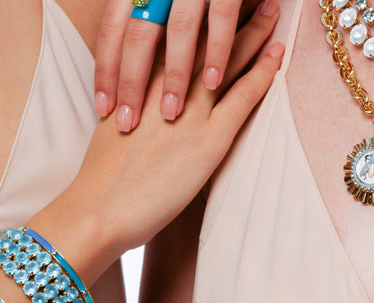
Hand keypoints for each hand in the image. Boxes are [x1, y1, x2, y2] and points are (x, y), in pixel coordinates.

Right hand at [46, 3, 281, 263]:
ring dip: (251, 33)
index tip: (203, 3)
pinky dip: (261, 74)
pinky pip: (241, 98)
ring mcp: (188, 112)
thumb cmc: (100, 182)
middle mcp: (163, 89)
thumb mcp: (112, 132)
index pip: (170, 41)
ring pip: (226, 61)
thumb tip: (142, 112)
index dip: (192, 19)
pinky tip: (278, 56)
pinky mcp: (207, 140)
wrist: (96, 210)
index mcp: (139, 84)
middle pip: (200, 40)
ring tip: (271, 9)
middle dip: (223, 13)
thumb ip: (132, 113)